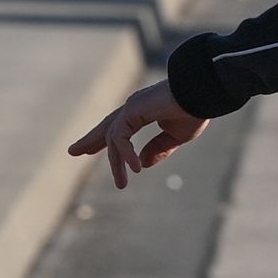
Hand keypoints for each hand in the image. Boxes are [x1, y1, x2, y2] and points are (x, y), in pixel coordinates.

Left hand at [67, 79, 208, 189]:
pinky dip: (126, 155)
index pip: (118, 126)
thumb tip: (140, 164)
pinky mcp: (132, 111)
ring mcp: (131, 107)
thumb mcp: (177, 137)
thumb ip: (158, 149)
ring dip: (116, 163)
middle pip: (106, 127)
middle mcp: (133, 107)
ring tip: (122, 184)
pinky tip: (134, 169)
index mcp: (143, 110)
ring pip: (113, 139)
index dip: (103, 139)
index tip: (89, 149)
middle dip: (90, 140)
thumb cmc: (195, 110)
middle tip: (73, 152)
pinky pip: (121, 139)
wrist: (204, 93)